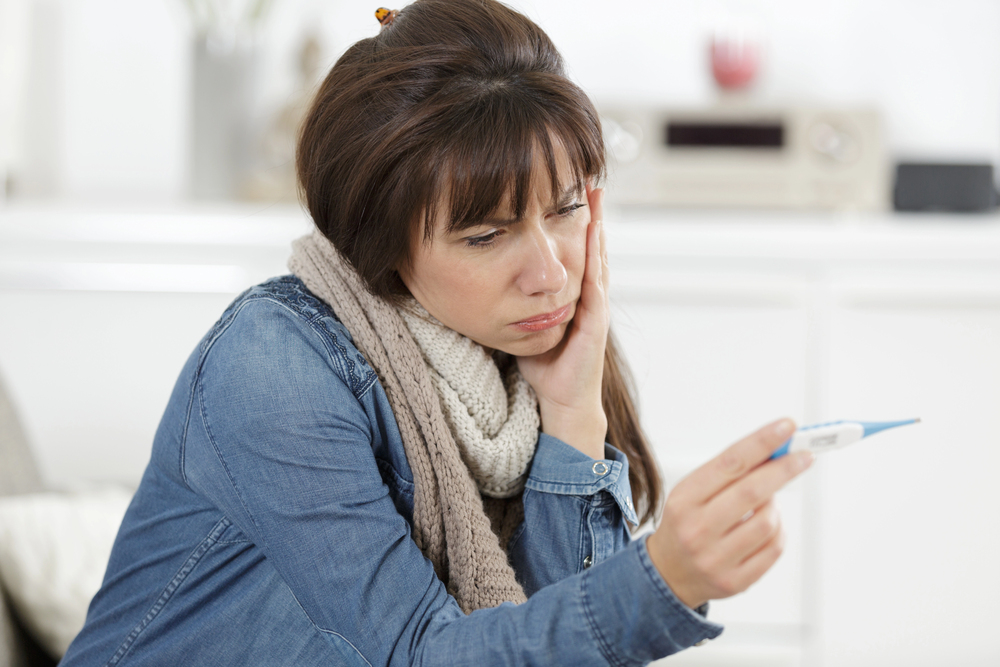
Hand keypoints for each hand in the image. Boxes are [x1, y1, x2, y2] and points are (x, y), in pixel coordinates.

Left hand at [516, 184, 608, 458]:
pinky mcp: (594, 321)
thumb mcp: (524, 325)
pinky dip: (594, 257)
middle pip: (591, 246)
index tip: (568, 190)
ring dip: (597, 227)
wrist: (560, 402)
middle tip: (590, 180)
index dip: (573, 222)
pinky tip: (592, 236)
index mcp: (572, 296)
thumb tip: (483, 281)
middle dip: (591, 213)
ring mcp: (594, 307)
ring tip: (595, 196)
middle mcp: (587, 297)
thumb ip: (513, 303)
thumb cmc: (542, 368)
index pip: (575, 251)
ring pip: (597, 257)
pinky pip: (595, 283)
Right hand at [646, 418, 813, 608]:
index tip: (786, 428)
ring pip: (768, 521)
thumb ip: (728, 473)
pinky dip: (778, 530)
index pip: (730, 463)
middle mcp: (697, 529)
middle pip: (752, 491)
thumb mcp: (692, 492)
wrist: (668, 573)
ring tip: (766, 503)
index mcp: (685, 499)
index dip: (762, 442)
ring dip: (775, 506)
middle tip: (803, 456)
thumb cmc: (686, 524)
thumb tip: (773, 451)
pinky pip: (774, 548)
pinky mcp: (735, 580)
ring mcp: (716, 558)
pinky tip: (767, 525)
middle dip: (784, 469)